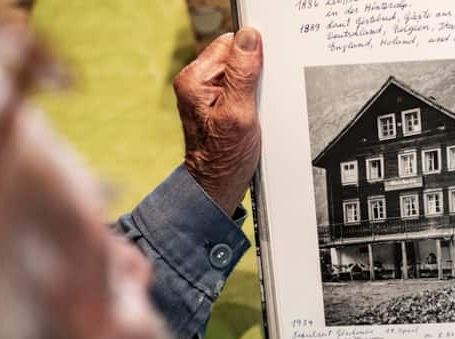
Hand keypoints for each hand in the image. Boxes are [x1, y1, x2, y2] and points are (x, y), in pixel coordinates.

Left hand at [173, 28, 262, 215]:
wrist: (217, 185)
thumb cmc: (224, 158)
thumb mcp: (240, 114)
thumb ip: (244, 74)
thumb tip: (249, 38)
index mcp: (195, 79)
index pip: (231, 44)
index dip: (253, 59)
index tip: (259, 82)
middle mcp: (196, 82)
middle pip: (236, 57)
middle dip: (254, 77)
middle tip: (254, 104)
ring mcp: (205, 93)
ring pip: (240, 74)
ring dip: (253, 90)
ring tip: (251, 114)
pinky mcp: (216, 103)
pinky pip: (240, 89)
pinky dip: (251, 100)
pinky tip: (250, 117)